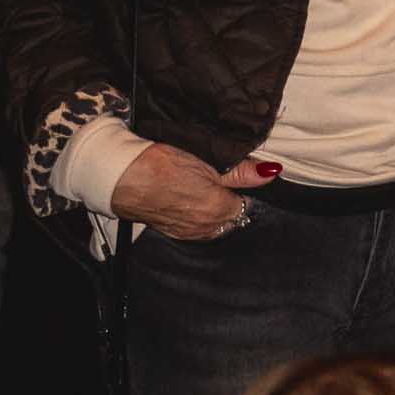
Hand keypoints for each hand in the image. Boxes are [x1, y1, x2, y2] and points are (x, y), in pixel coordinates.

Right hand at [110, 142, 277, 239]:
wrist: (122, 177)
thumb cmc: (163, 165)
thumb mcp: (207, 161)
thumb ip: (241, 172)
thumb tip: (271, 172)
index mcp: (220, 209)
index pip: (247, 204)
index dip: (243, 189)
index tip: (235, 176)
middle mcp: (207, 228)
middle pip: (232, 218)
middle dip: (230, 202)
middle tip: (218, 180)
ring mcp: (189, 233)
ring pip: (214, 225)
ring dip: (213, 211)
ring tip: (201, 188)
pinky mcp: (174, 233)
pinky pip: (196, 228)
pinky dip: (197, 216)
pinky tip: (187, 199)